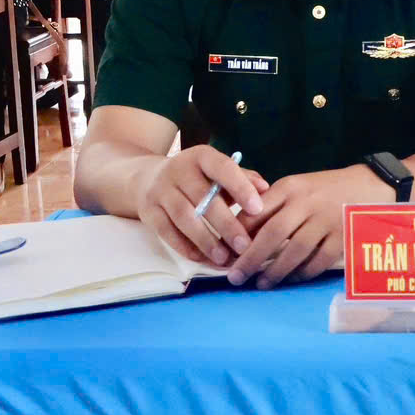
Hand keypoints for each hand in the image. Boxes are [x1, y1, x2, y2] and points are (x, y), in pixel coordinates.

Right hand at [134, 145, 269, 265]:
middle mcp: (178, 169)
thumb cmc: (198, 178)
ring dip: (206, 240)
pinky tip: (203, 258)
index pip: (223, 168)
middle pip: (203, 198)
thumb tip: (266, 189)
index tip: (257, 209)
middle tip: (244, 246)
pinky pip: (167, 232)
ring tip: (224, 258)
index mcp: (201, 156)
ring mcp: (160, 190)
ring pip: (185, 217)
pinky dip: (186, 247)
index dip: (241, 188)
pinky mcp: (148, 211)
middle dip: (226, 224)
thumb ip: (243, 178)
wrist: (149, 178)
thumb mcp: (218, 171)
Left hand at [228, 164, 391, 289]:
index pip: (257, 211)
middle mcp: (307, 202)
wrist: (372, 184)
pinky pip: (318, 261)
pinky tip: (291, 279)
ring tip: (261, 284)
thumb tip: (239, 234)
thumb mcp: (298, 187)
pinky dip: (302, 273)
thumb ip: (272, 206)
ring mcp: (326, 220)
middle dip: (250, 258)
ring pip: (295, 251)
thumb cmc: (326, 189)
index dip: (237, 234)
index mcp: (290, 187)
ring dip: (275, 271)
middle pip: (272, 233)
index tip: (224, 253)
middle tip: (235, 277)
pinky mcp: (343, 236)